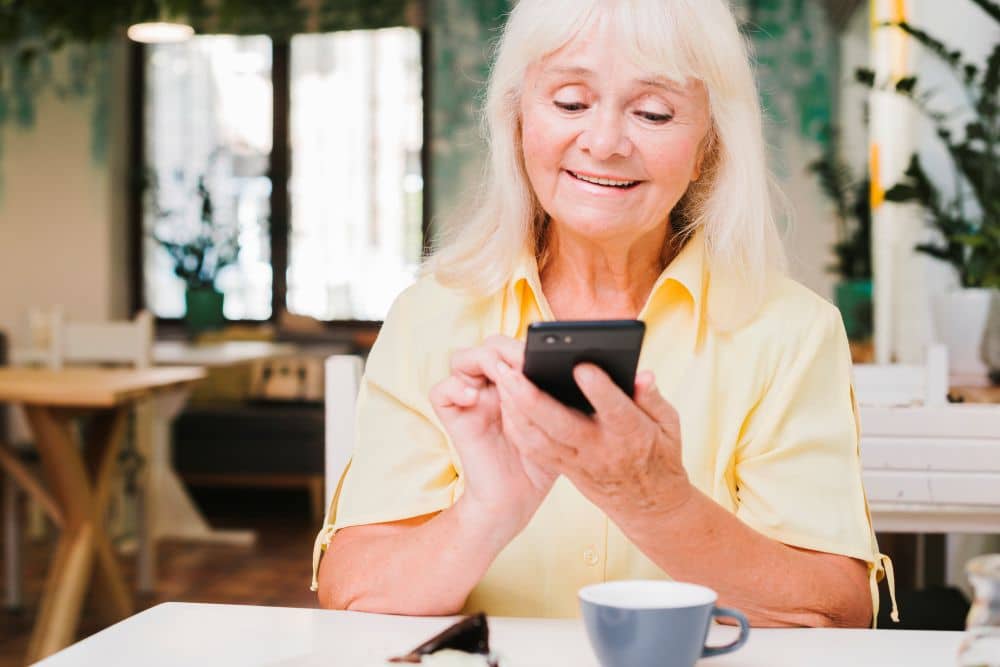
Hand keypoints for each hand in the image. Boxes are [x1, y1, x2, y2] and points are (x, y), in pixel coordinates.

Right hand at [429, 336, 557, 538]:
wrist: (517, 499)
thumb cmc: (541, 463)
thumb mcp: (557, 424)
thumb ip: (555, 396)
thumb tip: (563, 365)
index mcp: (516, 382)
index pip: (514, 346)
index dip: (524, 345)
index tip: (543, 355)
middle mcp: (491, 386)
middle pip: (487, 346)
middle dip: (505, 348)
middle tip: (522, 363)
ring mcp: (470, 400)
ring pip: (462, 358)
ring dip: (482, 360)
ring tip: (501, 375)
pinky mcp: (455, 417)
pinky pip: (441, 390)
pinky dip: (455, 388)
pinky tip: (475, 398)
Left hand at [493, 361, 692, 522]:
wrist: (647, 503)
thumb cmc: (658, 452)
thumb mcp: (668, 424)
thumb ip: (652, 398)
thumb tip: (642, 375)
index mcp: (632, 435)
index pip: (616, 412)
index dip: (600, 390)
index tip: (583, 366)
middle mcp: (600, 450)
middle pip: (562, 425)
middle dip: (534, 398)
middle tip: (512, 370)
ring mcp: (578, 462)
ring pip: (539, 440)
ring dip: (516, 410)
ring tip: (500, 378)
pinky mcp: (562, 468)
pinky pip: (533, 449)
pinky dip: (516, 426)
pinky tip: (504, 401)